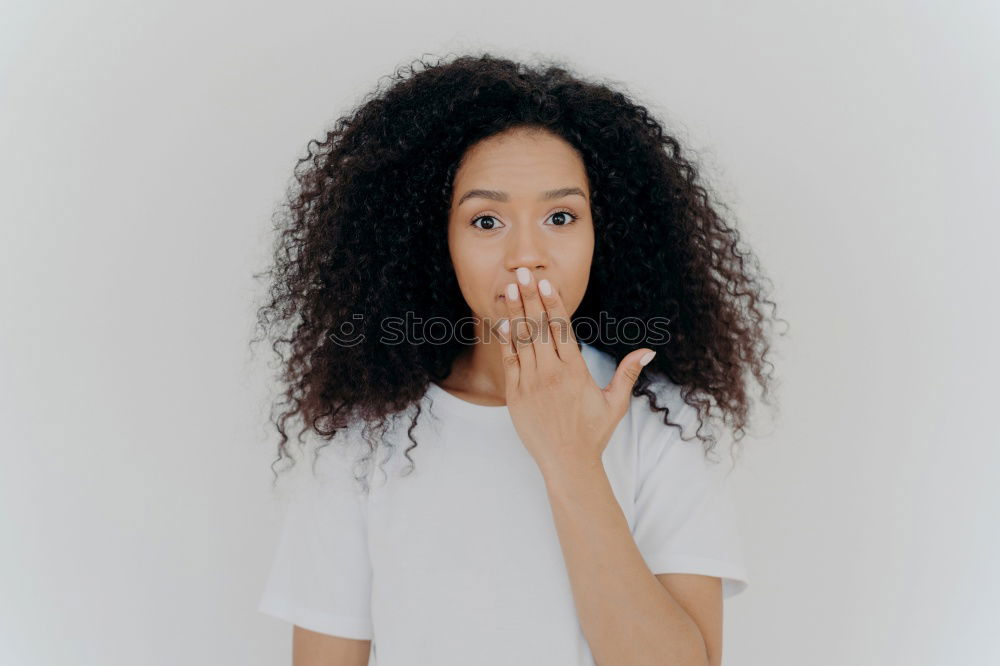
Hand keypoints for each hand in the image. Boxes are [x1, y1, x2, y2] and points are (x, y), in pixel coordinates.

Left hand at [496, 267, 655, 474]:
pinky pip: (509, 361)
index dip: (553, 304)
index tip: (546, 283)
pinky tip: (502, 321)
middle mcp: (551, 374)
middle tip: (523, 273)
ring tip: (509, 288)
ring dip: (515, 312)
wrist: (567, 463)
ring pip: (521, 341)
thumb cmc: (593, 434)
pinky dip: (505, 341)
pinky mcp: (515, 395)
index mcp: (575, 372)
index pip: (562, 329)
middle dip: (530, 298)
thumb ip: (628, 373)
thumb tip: (648, 351)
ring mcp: (530, 384)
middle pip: (539, 328)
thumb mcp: (615, 403)